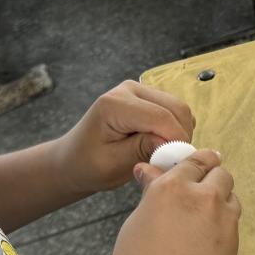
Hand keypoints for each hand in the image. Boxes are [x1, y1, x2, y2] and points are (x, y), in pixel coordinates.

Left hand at [49, 81, 195, 196]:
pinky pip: (175, 111)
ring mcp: (139, 90)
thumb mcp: (112, 164)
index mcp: (115, 104)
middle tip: (172, 162)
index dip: (176, 141)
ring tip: (164, 155)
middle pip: (176, 108)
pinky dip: (176, 129)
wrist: (75, 159)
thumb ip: (141, 150)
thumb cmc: (88, 164)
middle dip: (180, 136)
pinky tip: (162, 145)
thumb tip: (172, 143)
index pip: (161, 117)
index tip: (177, 164)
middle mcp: (128, 90)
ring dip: (179, 133)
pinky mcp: (147, 97)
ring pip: (179, 109)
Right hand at [101, 150, 240, 254]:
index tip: (197, 163)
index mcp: (173, 186)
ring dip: (220, 199)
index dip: (197, 162)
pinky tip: (204, 240)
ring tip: (200, 217)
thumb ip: (153, 191)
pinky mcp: (234, 243)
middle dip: (211, 177)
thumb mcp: (138, 220)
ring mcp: (223, 221)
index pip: (196, 160)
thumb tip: (149, 170)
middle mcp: (203, 198)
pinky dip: (222, 223)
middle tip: (199, 190)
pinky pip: (232, 223)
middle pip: (221, 173)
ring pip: (231, 197)